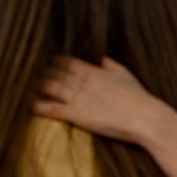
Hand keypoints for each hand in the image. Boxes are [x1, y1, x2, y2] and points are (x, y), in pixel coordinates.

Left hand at [35, 57, 167, 144]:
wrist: (144, 117)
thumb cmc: (138, 97)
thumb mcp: (126, 76)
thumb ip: (111, 66)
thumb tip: (102, 58)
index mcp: (93, 71)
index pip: (67, 62)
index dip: (56, 62)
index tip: (51, 64)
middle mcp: (82, 82)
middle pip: (55, 72)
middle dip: (45, 74)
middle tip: (38, 77)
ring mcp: (78, 97)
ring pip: (50, 87)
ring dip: (40, 87)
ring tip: (32, 89)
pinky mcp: (76, 114)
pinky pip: (51, 108)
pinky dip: (39, 106)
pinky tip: (32, 106)